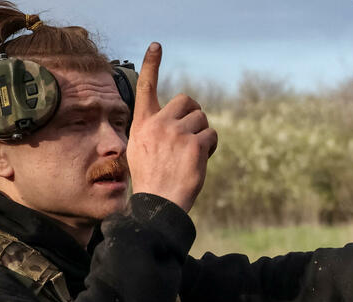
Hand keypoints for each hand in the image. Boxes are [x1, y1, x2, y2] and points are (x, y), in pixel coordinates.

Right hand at [126, 42, 217, 212]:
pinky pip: (212, 136)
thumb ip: (155, 131)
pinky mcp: (195, 145)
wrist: (158, 204)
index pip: (146, 87)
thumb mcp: (140, 150)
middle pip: (187, 101)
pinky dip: (210, 147)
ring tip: (193, 154)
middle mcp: (158, 124)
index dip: (152, 64)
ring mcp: (177, 133)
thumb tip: (176, 122)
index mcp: (143, 123)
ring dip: (203, 133)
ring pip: (202, 119)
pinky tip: (199, 161)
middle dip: (195, 113)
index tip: (157, 46)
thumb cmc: (152, 180)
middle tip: (194, 131)